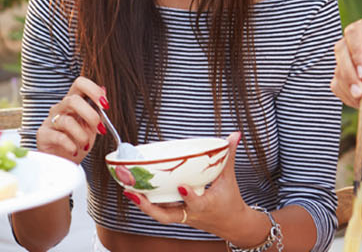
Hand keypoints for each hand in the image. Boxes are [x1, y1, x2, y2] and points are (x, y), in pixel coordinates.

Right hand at [36, 77, 105, 163]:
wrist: (63, 161)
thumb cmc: (76, 142)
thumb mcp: (91, 126)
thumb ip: (96, 109)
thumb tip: (104, 89)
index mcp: (73, 102)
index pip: (79, 84)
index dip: (93, 90)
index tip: (105, 105)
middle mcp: (60, 108)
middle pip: (73, 99)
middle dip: (90, 115)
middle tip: (98, 128)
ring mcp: (50, 120)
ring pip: (67, 121)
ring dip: (82, 135)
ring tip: (85, 145)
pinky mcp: (43, 135)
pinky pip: (59, 137)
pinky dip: (71, 145)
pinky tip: (75, 151)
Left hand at [127, 132, 268, 245]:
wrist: (231, 224)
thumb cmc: (230, 201)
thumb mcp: (230, 178)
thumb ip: (229, 156)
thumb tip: (234, 135)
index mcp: (207, 205)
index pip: (197, 203)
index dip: (189, 196)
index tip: (181, 186)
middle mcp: (191, 213)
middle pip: (167, 215)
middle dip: (149, 206)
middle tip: (134, 193)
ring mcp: (182, 216)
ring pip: (159, 214)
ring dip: (142, 204)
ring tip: (127, 189)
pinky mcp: (176, 215)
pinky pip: (159, 210)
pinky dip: (146, 202)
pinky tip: (134, 190)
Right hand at [330, 20, 361, 117]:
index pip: (360, 28)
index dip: (360, 44)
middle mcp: (360, 45)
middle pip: (343, 45)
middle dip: (352, 65)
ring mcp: (349, 63)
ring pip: (338, 65)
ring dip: (349, 81)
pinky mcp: (343, 81)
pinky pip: (337, 85)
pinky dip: (347, 94)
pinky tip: (361, 99)